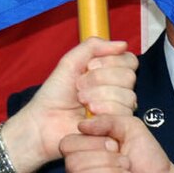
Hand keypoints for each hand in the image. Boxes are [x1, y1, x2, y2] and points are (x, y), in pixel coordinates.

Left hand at [4, 37, 136, 169]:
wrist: (44, 122)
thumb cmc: (55, 94)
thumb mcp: (71, 62)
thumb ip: (94, 46)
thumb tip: (122, 44)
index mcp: (110, 74)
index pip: (129, 61)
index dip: (110, 61)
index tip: (89, 66)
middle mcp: (118, 91)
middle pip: (129, 77)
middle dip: (99, 79)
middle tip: (79, 87)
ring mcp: (119, 111)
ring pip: (127, 95)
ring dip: (99, 95)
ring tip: (82, 102)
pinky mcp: (117, 128)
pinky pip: (123, 114)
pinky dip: (103, 111)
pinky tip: (89, 116)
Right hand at [62, 113, 173, 172]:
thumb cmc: (149, 161)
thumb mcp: (132, 129)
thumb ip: (108, 120)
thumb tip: (82, 125)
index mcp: (86, 152)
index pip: (68, 144)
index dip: (91, 143)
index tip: (115, 146)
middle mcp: (80, 172)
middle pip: (73, 162)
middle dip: (106, 160)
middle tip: (126, 164)